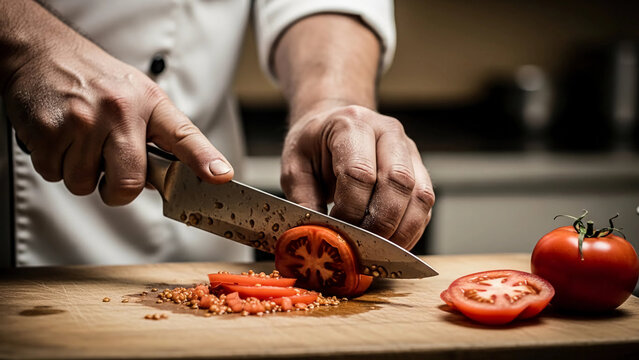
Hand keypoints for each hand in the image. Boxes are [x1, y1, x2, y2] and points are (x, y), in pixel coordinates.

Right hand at [2, 16, 232, 205]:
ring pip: (84, 184)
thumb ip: (159, 136)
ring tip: (81, 142)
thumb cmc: (96, 81)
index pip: (184, 136)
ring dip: (80, 174)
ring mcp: (82, 121)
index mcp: (148, 104)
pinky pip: (54, 173)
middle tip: (110, 172)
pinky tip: (60, 139)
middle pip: (127, 183)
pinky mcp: (48, 130)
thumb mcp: (140, 96)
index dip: (204, 159)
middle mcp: (119, 111)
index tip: (220, 175)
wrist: (43, 53)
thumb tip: (169, 180)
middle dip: (117, 191)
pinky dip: (55, 165)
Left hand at [281, 104, 434, 249]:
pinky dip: (411, 230)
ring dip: (402, 231)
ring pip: (420, 195)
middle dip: (380, 223)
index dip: (350, 209)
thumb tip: (317, 237)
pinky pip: (425, 204)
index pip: (360, 173)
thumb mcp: (294, 167)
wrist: (332, 124)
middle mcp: (387, 132)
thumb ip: (303, 201)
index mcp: (352, 125)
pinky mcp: (419, 169)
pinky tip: (392, 244)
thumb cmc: (313, 145)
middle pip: (398, 182)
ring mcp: (408, 149)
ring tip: (379, 251)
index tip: (337, 230)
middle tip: (361, 245)